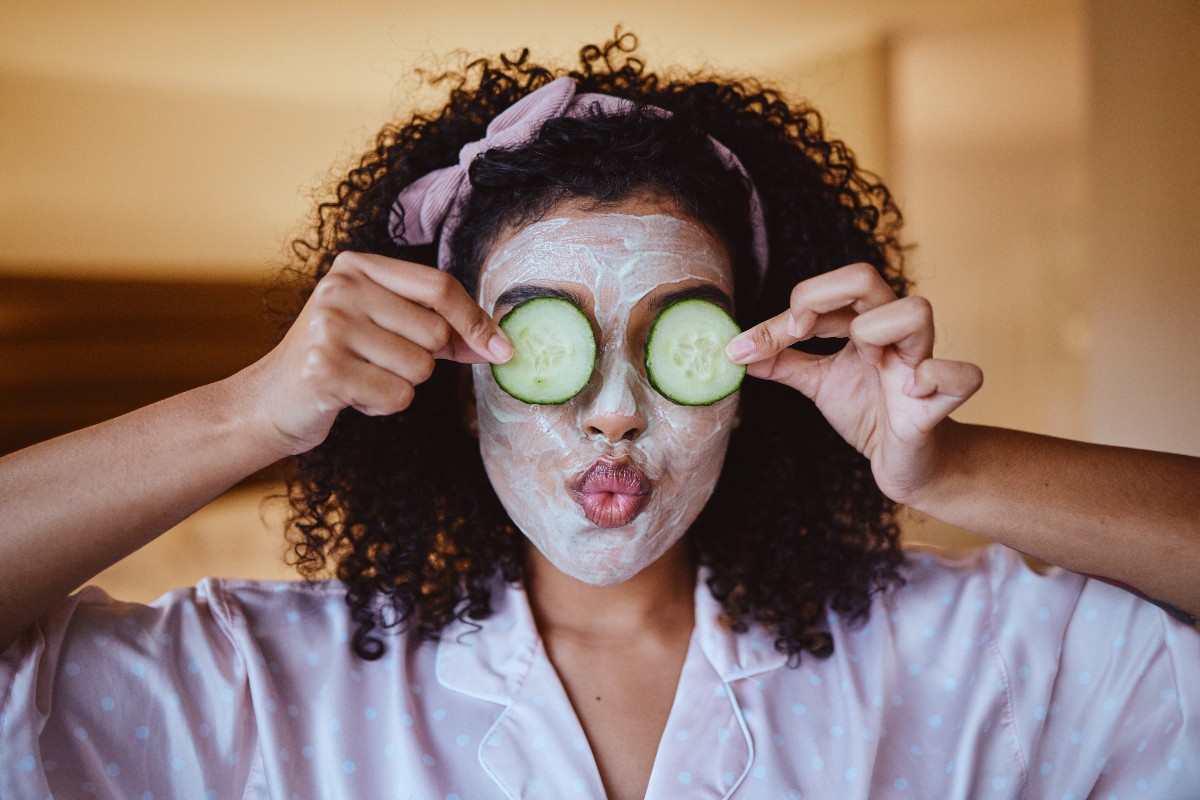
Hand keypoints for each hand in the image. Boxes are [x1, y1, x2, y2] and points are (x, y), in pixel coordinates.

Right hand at [241, 252, 511, 455]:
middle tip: (383, 363)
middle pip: (435, 331)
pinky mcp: (323, 369)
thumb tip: (498, 344)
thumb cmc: (341, 362)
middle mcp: (340, 288)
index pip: (439, 286)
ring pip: (420, 368)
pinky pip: (397, 396)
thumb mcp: (385, 329)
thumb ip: (439, 329)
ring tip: (362, 378)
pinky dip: (382, 405)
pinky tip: (351, 395)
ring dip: (401, 384)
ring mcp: (328, 327)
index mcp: (357, 267)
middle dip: (425, 360)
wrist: (272, 401)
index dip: (476, 320)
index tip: (501, 348)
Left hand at [725, 262, 982, 503]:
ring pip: (916, 310)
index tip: (749, 346)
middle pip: (865, 277)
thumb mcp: (820, 384)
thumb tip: (737, 352)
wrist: (907, 463)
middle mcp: (893, 333)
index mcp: (863, 323)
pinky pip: (963, 374)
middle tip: (797, 331)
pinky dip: (935, 377)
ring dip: (876, 332)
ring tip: (867, 363)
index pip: (824, 291)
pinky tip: (910, 393)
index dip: (783, 313)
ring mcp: (920, 363)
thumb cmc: (870, 413)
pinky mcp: (941, 401)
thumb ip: (784, 364)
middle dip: (819, 296)